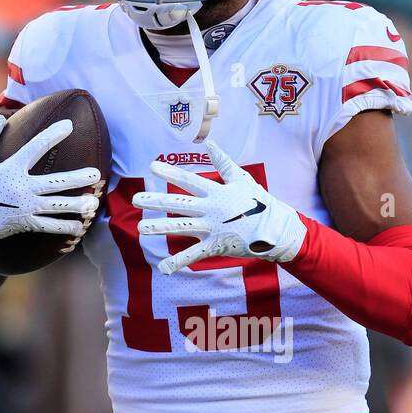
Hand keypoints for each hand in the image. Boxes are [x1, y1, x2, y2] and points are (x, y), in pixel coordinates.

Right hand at [0, 115, 101, 251]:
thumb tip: (0, 118)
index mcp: (11, 169)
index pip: (35, 148)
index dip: (53, 135)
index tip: (69, 125)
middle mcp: (22, 189)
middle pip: (56, 183)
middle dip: (78, 178)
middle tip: (96, 173)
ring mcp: (25, 208)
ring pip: (58, 207)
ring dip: (78, 206)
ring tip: (94, 203)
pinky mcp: (26, 224)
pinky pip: (50, 227)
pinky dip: (66, 228)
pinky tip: (81, 227)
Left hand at [133, 140, 306, 275]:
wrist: (275, 229)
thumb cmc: (259, 202)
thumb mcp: (242, 179)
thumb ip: (223, 163)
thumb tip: (209, 144)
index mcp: (216, 192)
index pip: (188, 180)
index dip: (170, 173)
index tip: (152, 166)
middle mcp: (210, 209)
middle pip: (178, 204)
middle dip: (156, 201)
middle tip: (135, 199)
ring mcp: (212, 228)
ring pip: (181, 227)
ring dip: (160, 228)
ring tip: (141, 228)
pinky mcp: (216, 246)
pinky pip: (194, 255)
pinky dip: (178, 262)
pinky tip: (163, 268)